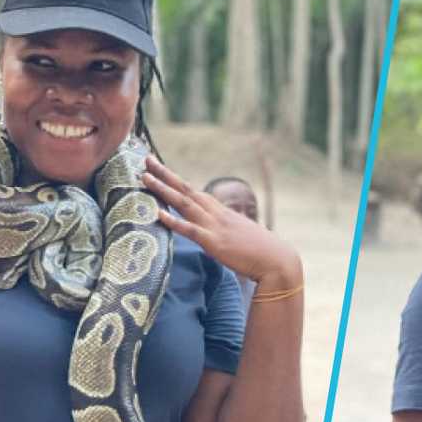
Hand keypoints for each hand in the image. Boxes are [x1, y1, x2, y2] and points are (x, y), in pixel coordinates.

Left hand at [142, 156, 301, 284]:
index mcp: (221, 212)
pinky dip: (174, 221)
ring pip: (184, 203)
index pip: (194, 191)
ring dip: (164, 189)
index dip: (176, 180)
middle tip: (146, 160)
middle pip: (186, 189)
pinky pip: (190, 230)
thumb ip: (223, 229)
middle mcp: (216, 214)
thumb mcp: (238, 234)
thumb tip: (214, 230)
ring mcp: (215, 227)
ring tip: (145, 178)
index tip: (160, 168)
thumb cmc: (259, 251)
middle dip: (165, 174)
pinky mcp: (214, 243)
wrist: (277, 261)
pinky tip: (159, 214)